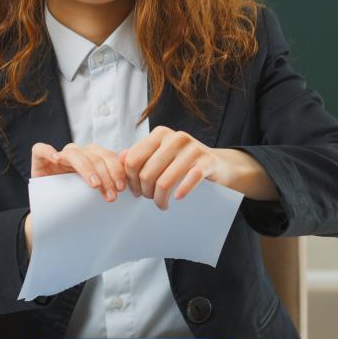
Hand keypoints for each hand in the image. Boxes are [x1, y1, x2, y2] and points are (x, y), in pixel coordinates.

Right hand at [31, 142, 126, 201]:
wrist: (49, 205)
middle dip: (105, 175)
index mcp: (91, 157)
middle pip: (93, 155)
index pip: (107, 156)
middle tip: (111, 195)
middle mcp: (77, 153)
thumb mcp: (95, 187)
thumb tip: (127, 158)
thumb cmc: (74, 196)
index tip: (121, 188)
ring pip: (73, 153)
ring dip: (86, 168)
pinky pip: (41, 149)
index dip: (116, 170)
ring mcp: (58, 155)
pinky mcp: (39, 158)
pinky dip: (48, 151)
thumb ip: (111, 174)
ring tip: (94, 185)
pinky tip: (55, 159)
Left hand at [121, 126, 276, 209]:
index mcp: (160, 134)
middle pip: (147, 173)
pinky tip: (177, 198)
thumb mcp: (161, 156)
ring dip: (160, 198)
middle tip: (150, 200)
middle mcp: (175, 137)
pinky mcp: (208, 161)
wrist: (218, 165)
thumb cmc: (183, 163)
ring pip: (165, 180)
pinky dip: (181, 192)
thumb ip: (140, 155)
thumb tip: (119, 156)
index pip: (133, 159)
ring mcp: (193, 148)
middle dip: (146, 192)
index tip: (135, 192)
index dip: (131, 180)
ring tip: (162, 204)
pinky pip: (189, 180)